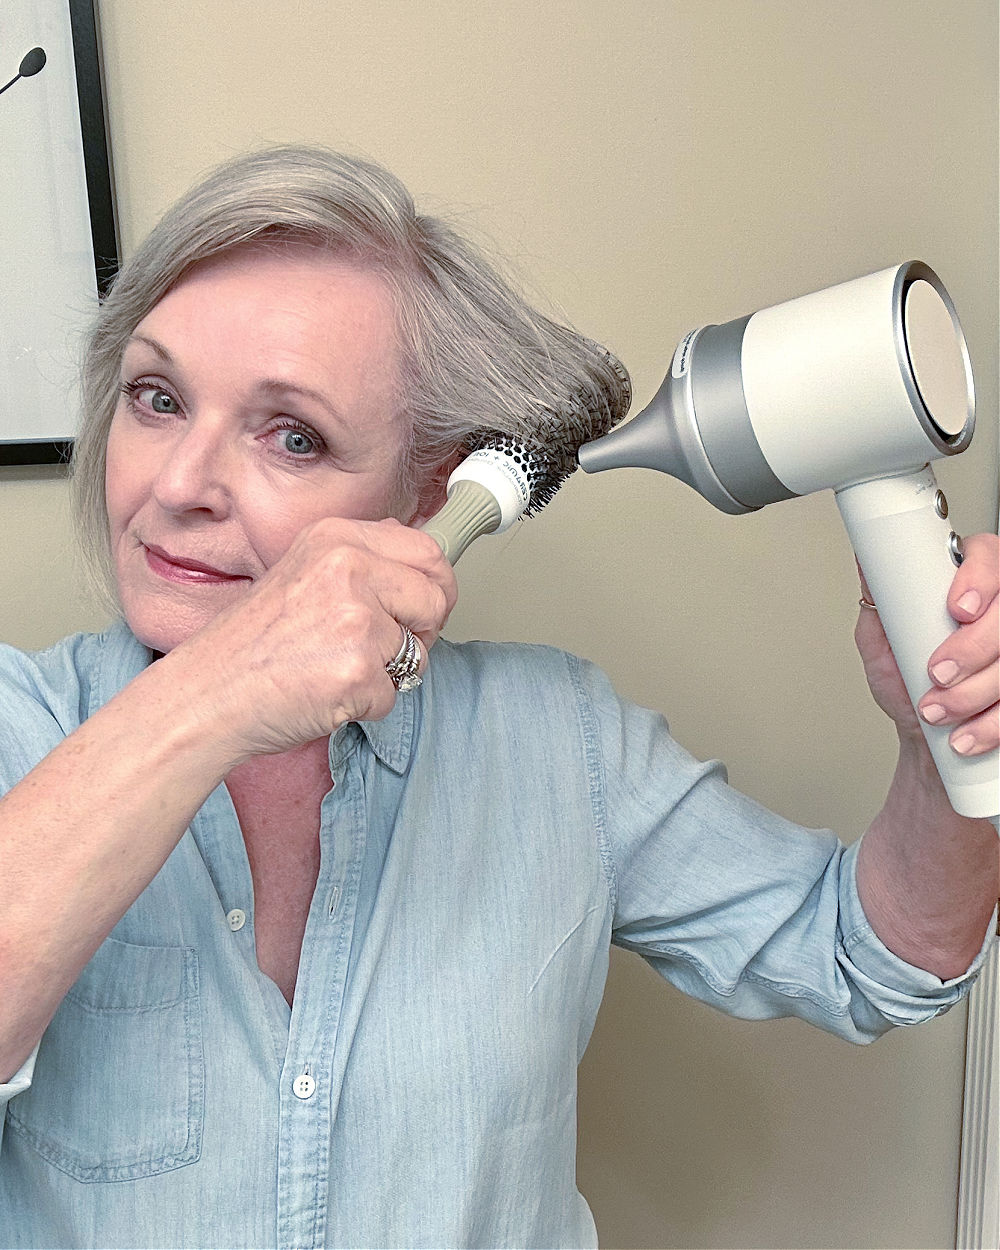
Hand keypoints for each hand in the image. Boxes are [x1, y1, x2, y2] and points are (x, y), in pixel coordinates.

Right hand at [167, 517, 456, 759]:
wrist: (206, 694)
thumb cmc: (249, 645)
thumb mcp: (302, 573)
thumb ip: (359, 561)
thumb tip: (417, 557)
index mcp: (336, 538)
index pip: (427, 551)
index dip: (433, 586)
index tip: (420, 607)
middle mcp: (348, 569)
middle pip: (436, 597)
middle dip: (421, 631)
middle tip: (380, 648)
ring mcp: (355, 620)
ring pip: (418, 652)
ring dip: (387, 673)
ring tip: (334, 668)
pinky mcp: (358, 671)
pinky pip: (393, 695)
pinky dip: (365, 704)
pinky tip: (324, 693)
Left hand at [855, 533, 998, 755]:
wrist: (924, 736)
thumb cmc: (906, 684)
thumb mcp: (882, 644)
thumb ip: (879, 606)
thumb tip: (869, 567)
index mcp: (966, 586)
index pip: (988, 556)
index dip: (978, 579)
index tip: (957, 609)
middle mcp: (998, 612)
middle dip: (971, 648)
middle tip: (937, 673)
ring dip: (974, 692)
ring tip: (935, 711)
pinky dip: (990, 724)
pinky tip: (964, 734)